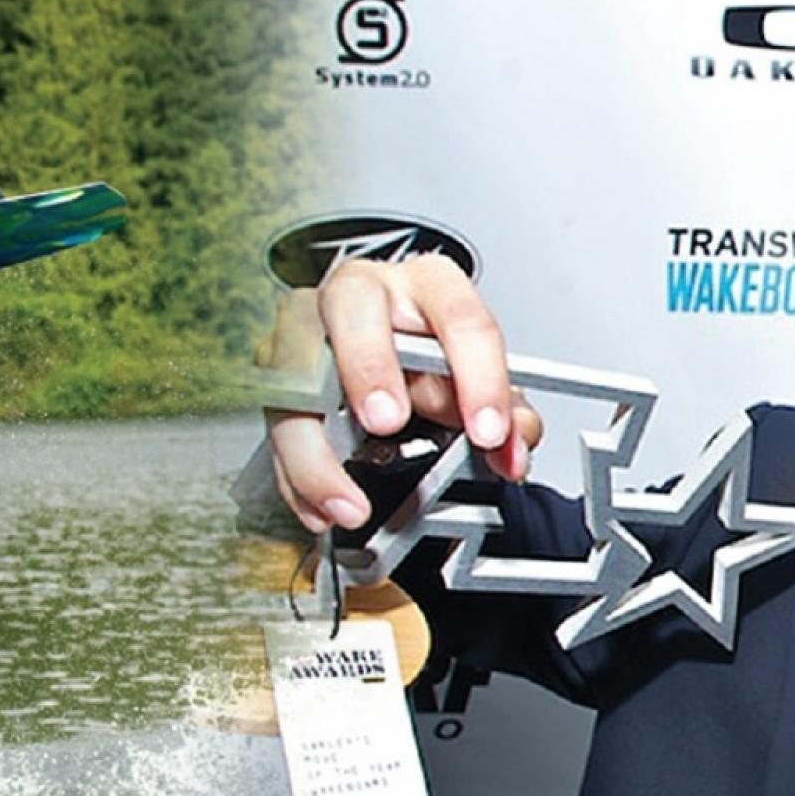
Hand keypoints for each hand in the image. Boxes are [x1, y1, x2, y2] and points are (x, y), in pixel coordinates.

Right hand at [266, 255, 541, 533]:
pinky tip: (325, 511)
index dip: (479, 376)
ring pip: (296, 377)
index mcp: (426, 284)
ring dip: (318, 451)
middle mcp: (361, 294)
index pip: (458, 314)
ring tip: (352, 504)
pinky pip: (277, 431)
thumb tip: (517, 439)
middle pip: (351, 307)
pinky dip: (298, 482)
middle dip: (368, 365)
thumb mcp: (477, 377)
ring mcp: (311, 332)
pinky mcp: (280, 380)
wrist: (394, 359)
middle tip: (388, 422)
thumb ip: (506, 407)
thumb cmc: (432, 356)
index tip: (489, 432)